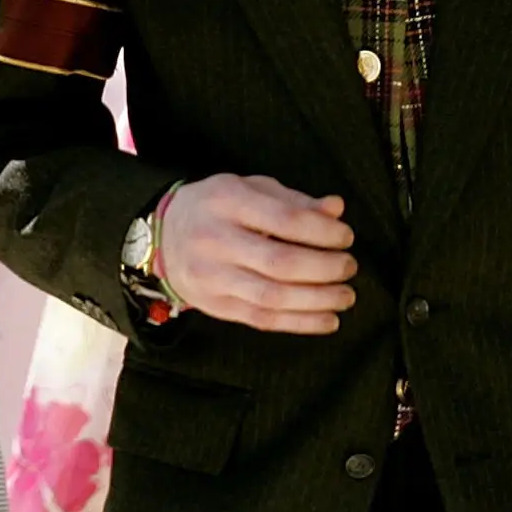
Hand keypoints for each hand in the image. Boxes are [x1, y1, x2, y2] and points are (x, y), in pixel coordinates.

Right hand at [154, 174, 356, 334]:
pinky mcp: (216, 305)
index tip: (346, 238)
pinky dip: (300, 323)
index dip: (323, 232)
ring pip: (273, 297)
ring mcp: (213, 277)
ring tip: (346, 296)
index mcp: (228, 202)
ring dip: (318, 300)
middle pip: (280, 263)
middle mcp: (216, 240)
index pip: (285, 220)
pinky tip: (328, 320)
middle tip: (349, 267)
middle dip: (325, 268)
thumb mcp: (251, 188)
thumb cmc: (217, 207)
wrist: (163, 236)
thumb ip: (294, 200)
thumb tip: (336, 209)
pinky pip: (262, 320)